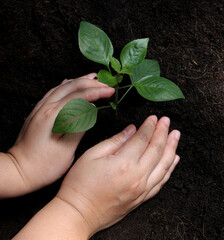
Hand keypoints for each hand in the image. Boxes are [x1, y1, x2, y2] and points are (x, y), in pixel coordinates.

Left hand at [6, 73, 114, 195]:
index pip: (80, 95)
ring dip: (80, 81)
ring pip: (62, 86)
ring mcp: (40, 108)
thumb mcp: (67, 149)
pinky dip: (68, 86)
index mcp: (54, 115)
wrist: (19, 170)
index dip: (98, 91)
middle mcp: (45, 107)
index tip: (111, 91)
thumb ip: (80, 126)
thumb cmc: (44, 165)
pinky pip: (55, 91)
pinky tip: (73, 86)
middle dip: (91, 83)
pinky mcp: (38, 112)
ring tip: (94, 78)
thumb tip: (91, 109)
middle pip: (71, 86)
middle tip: (107, 85)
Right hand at [56, 115, 180, 236]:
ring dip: (171, 148)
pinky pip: (161, 181)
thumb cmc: (80, 184)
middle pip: (156, 150)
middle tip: (167, 121)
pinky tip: (174, 159)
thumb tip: (131, 130)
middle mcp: (138, 177)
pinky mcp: (142, 198)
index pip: (143, 139)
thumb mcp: (91, 155)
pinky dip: (170, 169)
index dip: (150, 126)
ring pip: (164, 165)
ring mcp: (142, 189)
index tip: (154, 117)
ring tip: (176, 135)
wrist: (79, 214)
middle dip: (163, 133)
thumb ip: (115, 141)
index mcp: (124, 163)